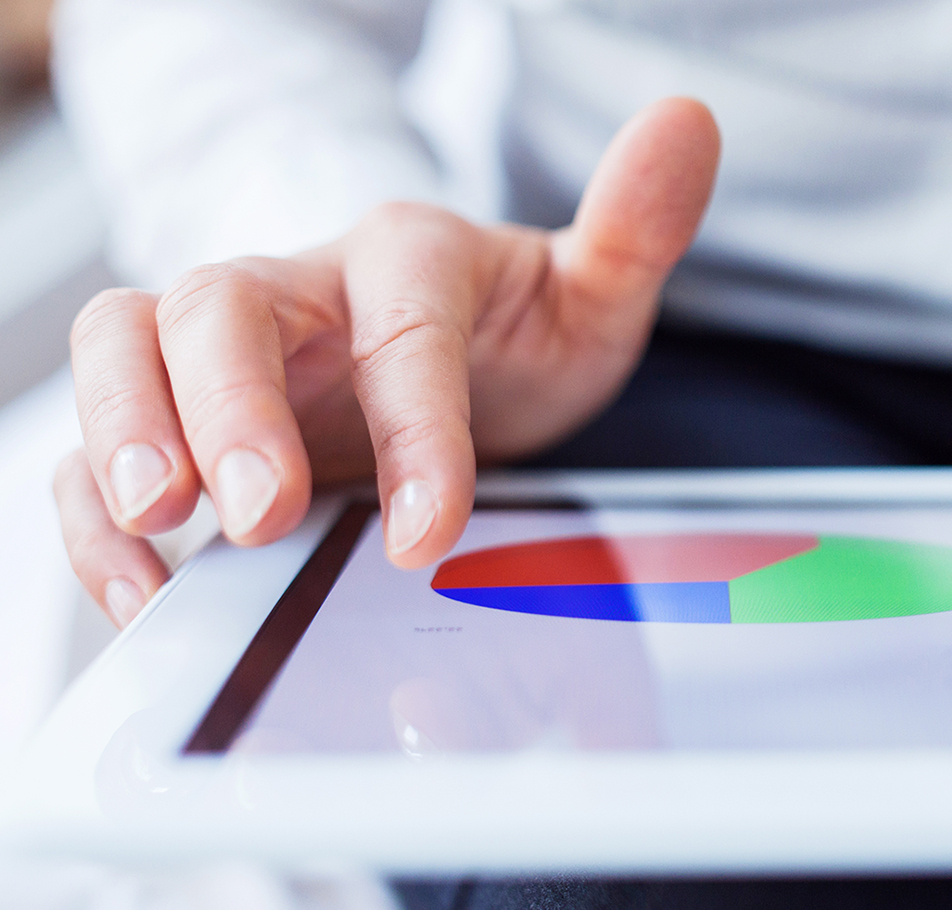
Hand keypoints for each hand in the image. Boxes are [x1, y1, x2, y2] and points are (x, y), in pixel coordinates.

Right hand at [54, 98, 718, 626]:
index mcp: (406, 260)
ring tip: (159, 523)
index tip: (428, 534)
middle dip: (230, 412)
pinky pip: (98, 440)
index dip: (412, 427)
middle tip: (259, 515)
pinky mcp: (180, 417)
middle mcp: (298, 292)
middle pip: (218, 308)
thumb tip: (688, 121)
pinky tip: (144, 580)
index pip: (400, 326)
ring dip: (125, 433)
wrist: (444, 358)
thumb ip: (633, 229)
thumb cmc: (512, 338)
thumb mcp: (585, 297)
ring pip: (126, 347)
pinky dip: (99, 510)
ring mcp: (226, 355)